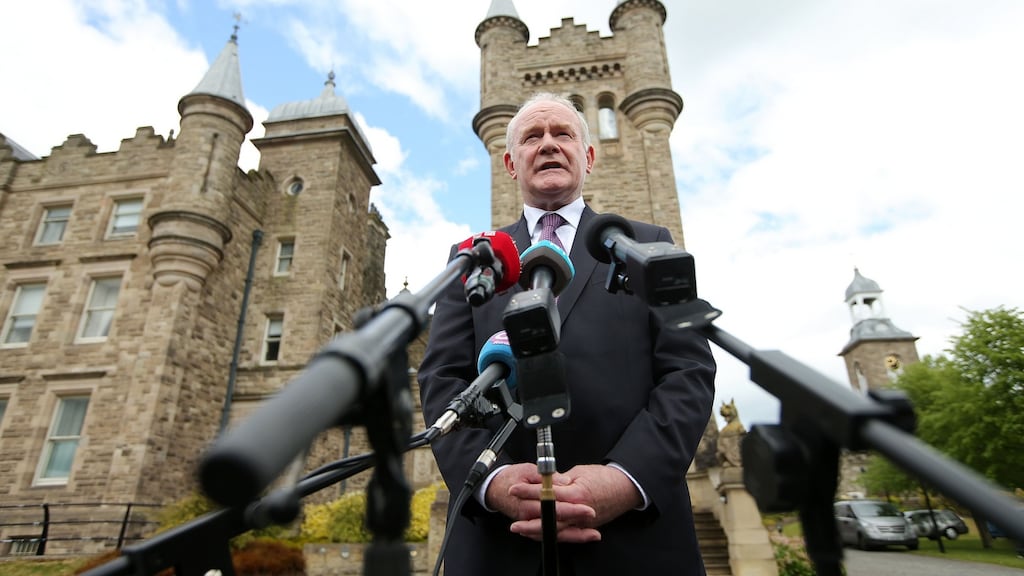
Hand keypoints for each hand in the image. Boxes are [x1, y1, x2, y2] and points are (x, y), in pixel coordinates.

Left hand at [504, 464, 642, 542]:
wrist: (626, 488)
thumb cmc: (604, 478)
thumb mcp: (580, 473)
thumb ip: (562, 480)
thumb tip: (547, 483)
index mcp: (575, 494)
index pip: (546, 494)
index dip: (528, 492)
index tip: (515, 489)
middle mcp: (579, 511)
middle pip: (549, 518)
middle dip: (529, 520)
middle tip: (514, 521)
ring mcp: (583, 522)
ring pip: (557, 530)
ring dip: (538, 531)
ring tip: (522, 530)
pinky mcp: (587, 526)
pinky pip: (567, 533)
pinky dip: (553, 534)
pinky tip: (542, 534)